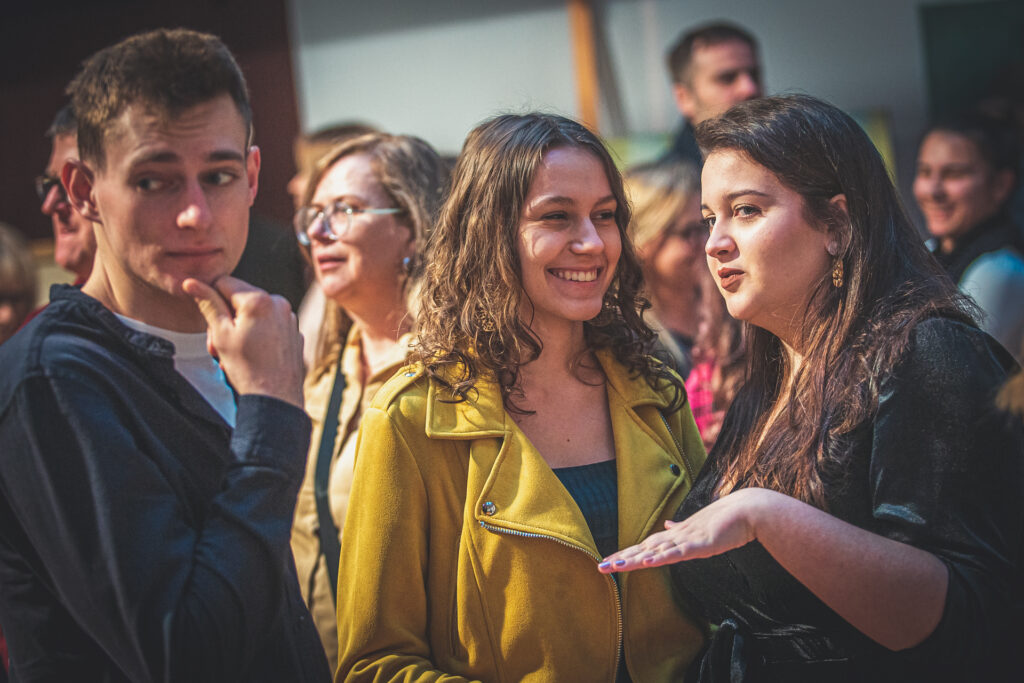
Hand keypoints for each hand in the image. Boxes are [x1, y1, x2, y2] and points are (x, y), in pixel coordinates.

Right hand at [183, 275, 303, 408]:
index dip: (211, 300)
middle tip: (219, 345)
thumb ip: (208, 304)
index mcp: (259, 299)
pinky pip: (269, 324)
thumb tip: (191, 283)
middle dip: (226, 318)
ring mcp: (289, 317)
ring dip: (240, 328)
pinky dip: (258, 335)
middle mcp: (279, 303)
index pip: (224, 282)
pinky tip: (253, 355)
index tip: (211, 323)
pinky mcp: (294, 331)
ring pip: (254, 312)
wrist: (275, 399)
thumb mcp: (220, 335)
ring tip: (235, 354)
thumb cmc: (247, 369)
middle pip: (240, 298)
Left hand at [597, 488, 786, 571]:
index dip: (627, 554)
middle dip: (622, 558)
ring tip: (614, 566)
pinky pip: (678, 553)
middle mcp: (677, 536)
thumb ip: (682, 530)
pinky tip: (648, 561)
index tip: (608, 561)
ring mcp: (687, 539)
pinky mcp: (700, 544)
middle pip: (644, 549)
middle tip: (600, 567)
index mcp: (676, 535)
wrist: (748, 510)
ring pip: (655, 551)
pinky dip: (662, 557)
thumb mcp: (699, 528)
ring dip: (635, 559)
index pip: (646, 546)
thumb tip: (668, 525)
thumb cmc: (726, 520)